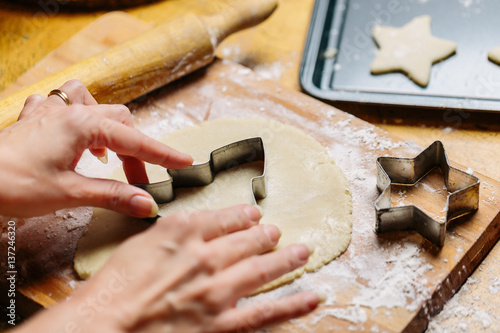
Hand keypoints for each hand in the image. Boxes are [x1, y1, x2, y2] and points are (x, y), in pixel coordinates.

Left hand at [0, 80, 192, 217]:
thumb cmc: (12, 183)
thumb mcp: (70, 193)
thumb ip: (113, 195)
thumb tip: (147, 204)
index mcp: (82, 125)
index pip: (135, 140)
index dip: (162, 154)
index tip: (185, 162)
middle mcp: (70, 111)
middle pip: (120, 123)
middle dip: (135, 152)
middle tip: (138, 181)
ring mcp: (52, 112)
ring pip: (97, 107)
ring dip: (111, 129)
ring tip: (109, 154)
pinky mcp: (37, 120)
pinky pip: (64, 104)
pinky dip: (80, 116)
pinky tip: (76, 133)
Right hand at [15, 205, 319, 332]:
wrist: (103, 326)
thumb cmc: (112, 288)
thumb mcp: (138, 244)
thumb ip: (170, 232)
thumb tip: (192, 227)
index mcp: (182, 232)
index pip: (222, 218)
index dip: (241, 216)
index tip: (252, 214)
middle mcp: (205, 257)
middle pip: (246, 241)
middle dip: (265, 235)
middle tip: (277, 231)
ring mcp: (217, 291)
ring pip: (262, 269)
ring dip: (286, 259)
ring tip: (303, 251)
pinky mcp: (222, 324)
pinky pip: (266, 313)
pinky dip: (293, 305)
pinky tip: (313, 296)